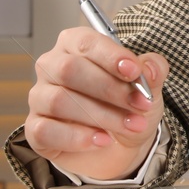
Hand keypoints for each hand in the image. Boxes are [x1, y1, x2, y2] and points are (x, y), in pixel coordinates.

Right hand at [26, 26, 169, 181]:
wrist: (118, 145)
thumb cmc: (125, 104)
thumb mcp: (147, 86)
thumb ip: (153, 70)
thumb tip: (149, 69)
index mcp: (75, 44)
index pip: (86, 42)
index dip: (111, 56)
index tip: (135, 72)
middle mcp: (52, 66)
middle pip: (70, 70)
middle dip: (110, 89)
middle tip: (140, 104)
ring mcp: (39, 97)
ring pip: (60, 101)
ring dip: (101, 116)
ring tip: (131, 126)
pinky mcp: (35, 128)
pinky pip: (46, 130)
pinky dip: (78, 137)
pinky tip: (102, 140)